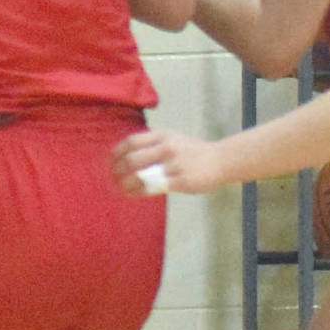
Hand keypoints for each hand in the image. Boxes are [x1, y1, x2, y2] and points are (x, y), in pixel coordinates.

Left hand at [112, 127, 228, 196]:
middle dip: (117, 170)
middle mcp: (166, 148)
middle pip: (132, 159)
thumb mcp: (172, 138)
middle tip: (112, 177)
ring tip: (120, 187)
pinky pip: (152, 188)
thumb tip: (126, 153)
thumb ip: (152, 144)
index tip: (109, 161)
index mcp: (162, 135)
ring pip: (140, 176)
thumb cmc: (193, 150)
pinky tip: (133, 194)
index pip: (131, 142)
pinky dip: (139, 192)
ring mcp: (173, 165)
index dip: (116, 152)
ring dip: (125, 183)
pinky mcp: (179, 181)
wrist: (220, 159)